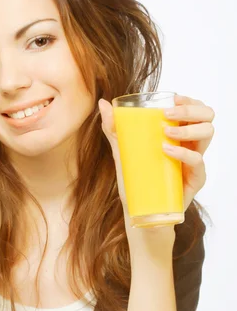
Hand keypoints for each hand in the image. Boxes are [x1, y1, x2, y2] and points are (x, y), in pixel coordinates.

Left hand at [98, 95, 214, 215]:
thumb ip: (114, 130)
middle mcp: (190, 145)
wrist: (139, 213)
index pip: (195, 109)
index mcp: (178, 135)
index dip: (189, 100)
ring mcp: (194, 162)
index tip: (174, 97)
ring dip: (188, 128)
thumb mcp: (122, 153)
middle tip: (168, 113)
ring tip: (165, 132)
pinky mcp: (195, 179)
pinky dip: (184, 152)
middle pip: (207, 116)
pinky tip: (167, 150)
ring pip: (207, 133)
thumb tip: (103, 104)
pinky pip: (198, 161)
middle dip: (191, 109)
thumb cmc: (135, 182)